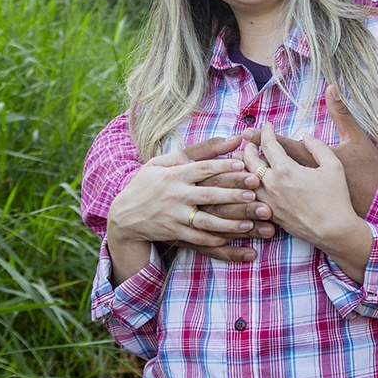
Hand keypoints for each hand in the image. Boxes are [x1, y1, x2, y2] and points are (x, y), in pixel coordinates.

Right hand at [105, 152, 258, 283]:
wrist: (123, 216)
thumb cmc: (149, 183)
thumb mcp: (166, 161)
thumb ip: (200, 150)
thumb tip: (233, 139)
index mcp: (175, 174)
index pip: (203, 168)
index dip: (225, 167)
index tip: (245, 166)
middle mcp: (175, 194)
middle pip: (208, 194)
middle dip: (233, 194)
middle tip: (254, 193)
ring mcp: (174, 215)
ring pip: (205, 220)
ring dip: (228, 222)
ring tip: (249, 222)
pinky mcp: (173, 233)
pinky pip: (197, 237)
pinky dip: (215, 238)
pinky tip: (232, 238)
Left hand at [242, 85, 377, 215]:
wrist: (334, 231)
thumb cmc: (336, 198)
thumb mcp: (333, 166)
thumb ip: (318, 146)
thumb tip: (305, 136)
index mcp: (286, 170)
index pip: (268, 144)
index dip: (266, 131)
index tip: (268, 125)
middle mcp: (272, 185)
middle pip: (249, 160)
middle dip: (249, 147)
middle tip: (252, 142)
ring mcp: (269, 202)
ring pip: (246, 180)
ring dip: (245, 167)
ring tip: (247, 160)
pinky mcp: (270, 215)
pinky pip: (252, 197)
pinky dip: (249, 186)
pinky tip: (253, 182)